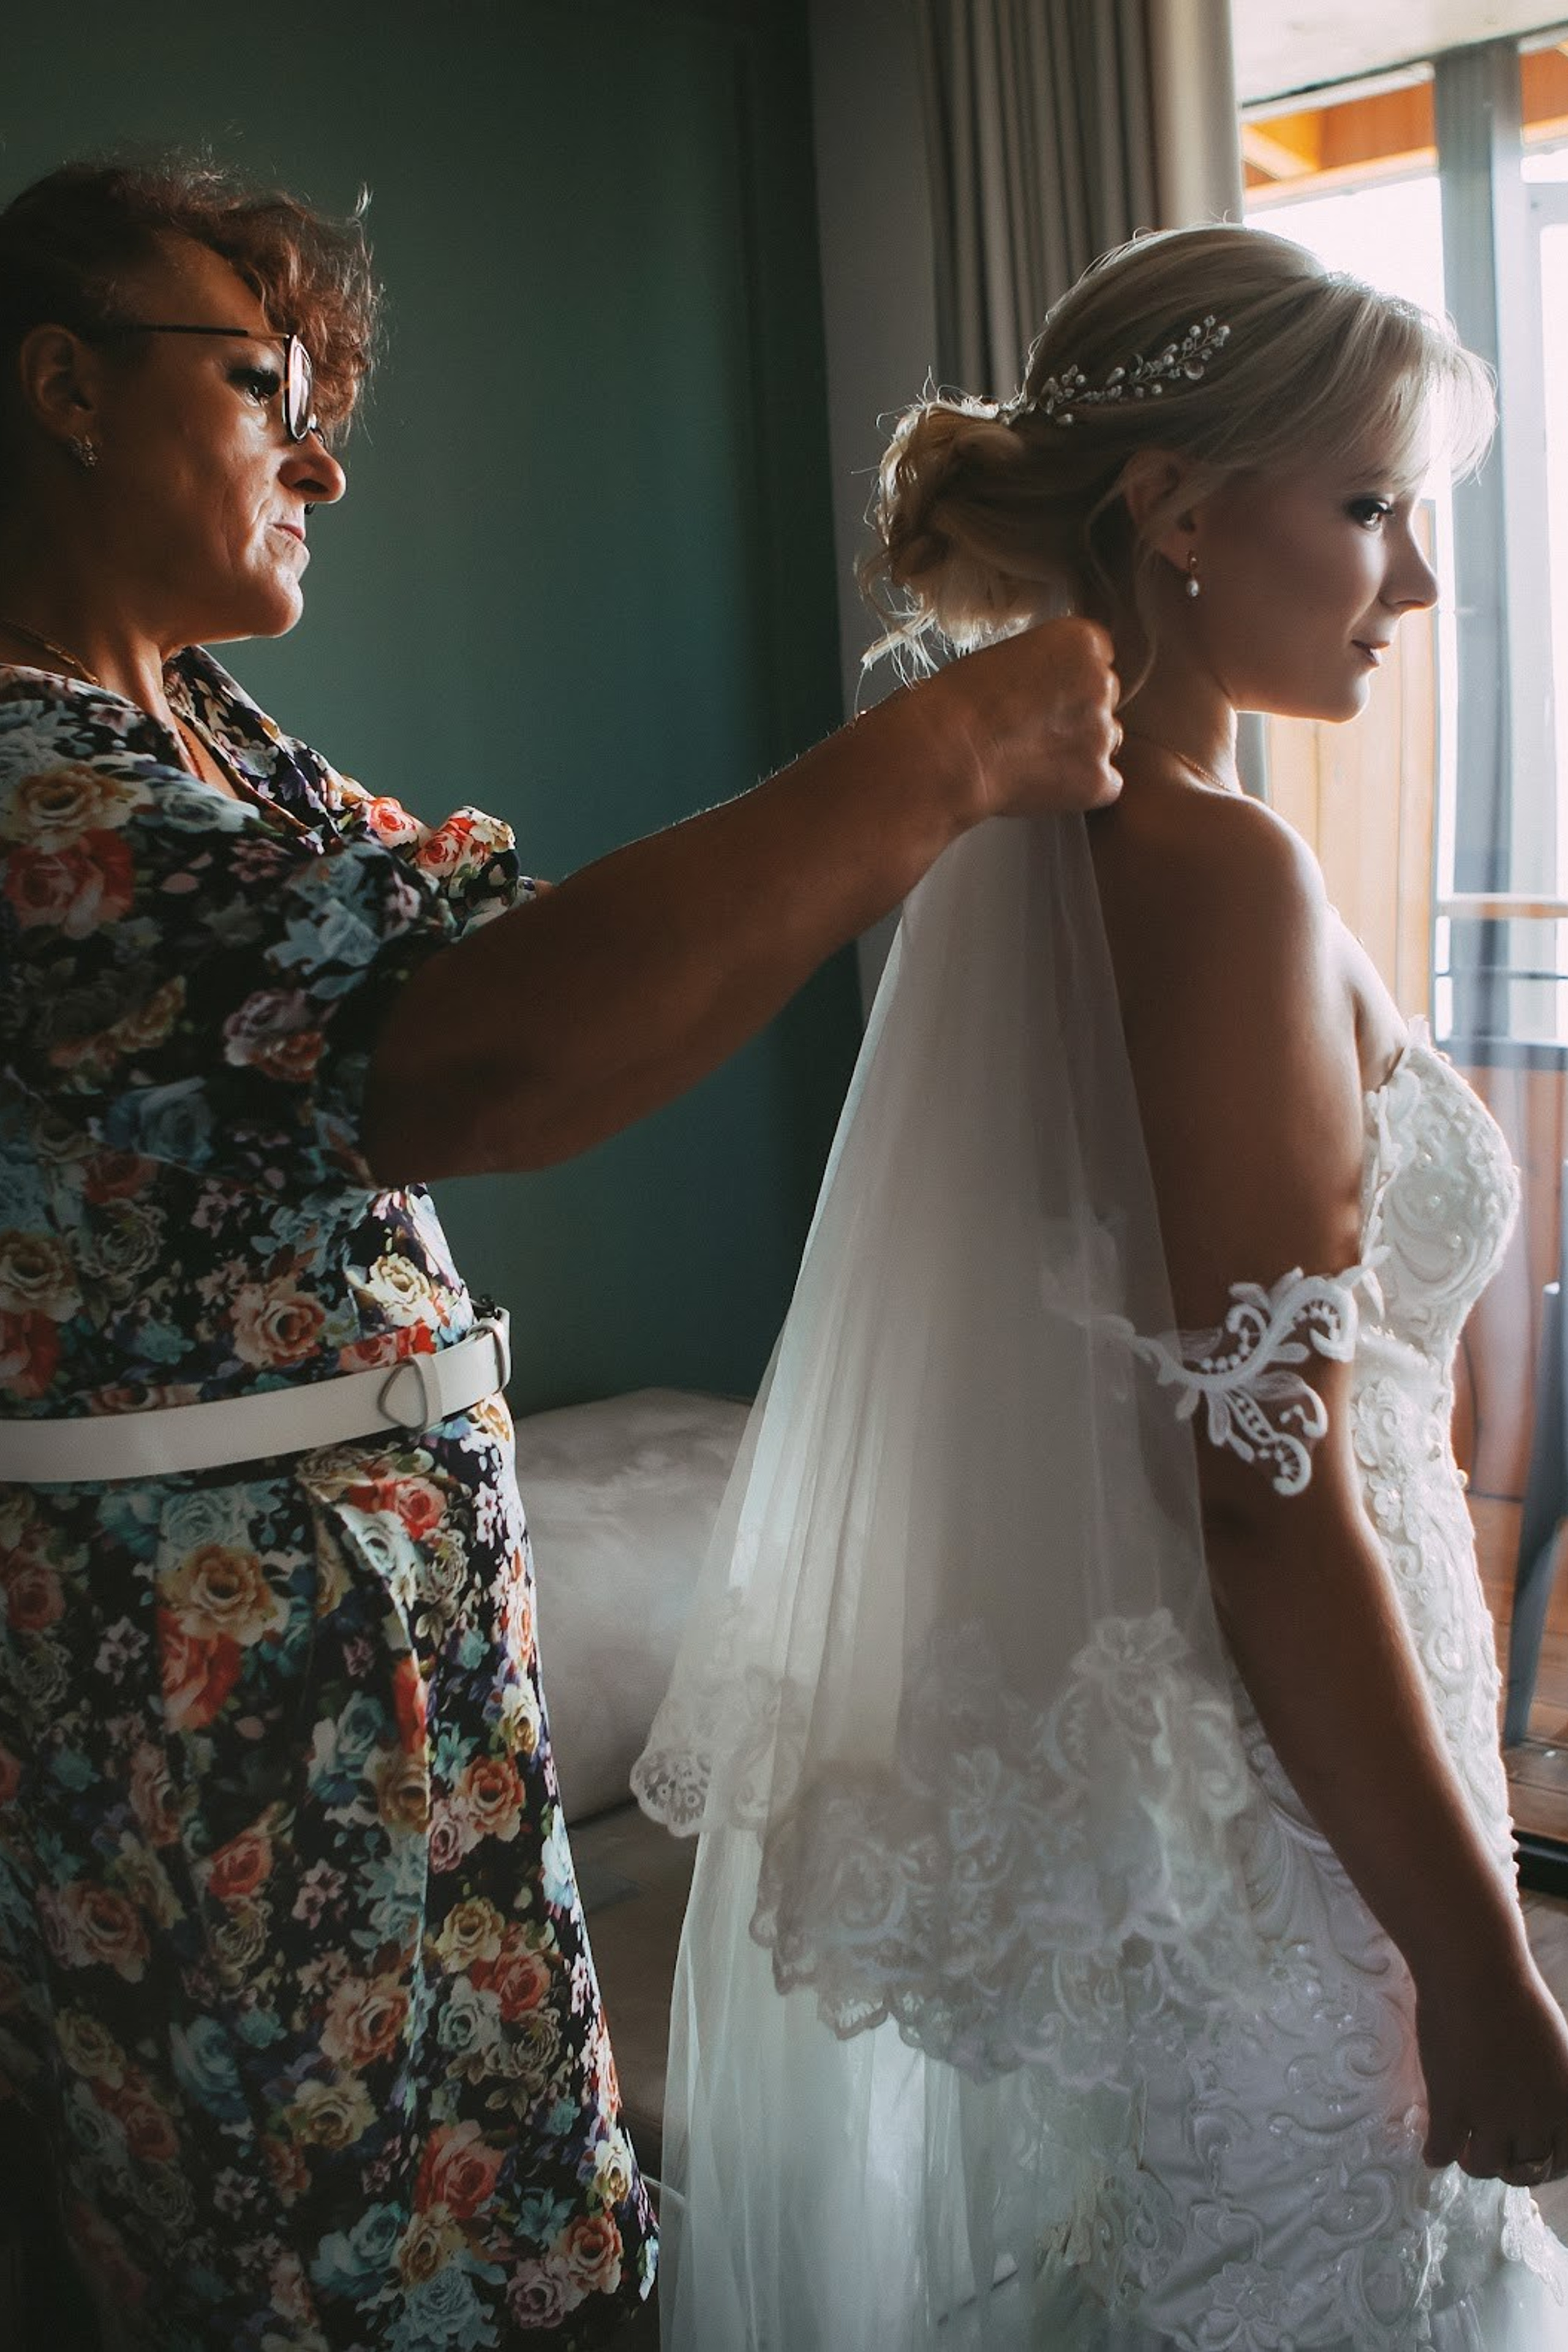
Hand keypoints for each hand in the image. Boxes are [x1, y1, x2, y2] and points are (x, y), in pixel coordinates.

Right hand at [920, 617, 1121, 822]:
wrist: (947, 752)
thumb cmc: (957, 702)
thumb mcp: (1005, 654)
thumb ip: (1042, 663)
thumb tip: (1048, 685)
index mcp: (1081, 642)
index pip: (1098, 655)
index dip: (1070, 676)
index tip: (1049, 691)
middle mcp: (1101, 683)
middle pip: (1104, 696)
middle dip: (1077, 711)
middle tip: (1036, 726)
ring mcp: (1103, 734)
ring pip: (1106, 739)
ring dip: (1081, 747)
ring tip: (1034, 756)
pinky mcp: (1098, 779)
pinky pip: (1105, 783)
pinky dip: (1082, 787)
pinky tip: (1044, 783)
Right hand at [1417, 1958, 1567, 2184]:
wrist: (1474, 1970)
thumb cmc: (1515, 1996)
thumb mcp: (1555, 2048)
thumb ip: (1551, 2087)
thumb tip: (1537, 2112)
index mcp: (1565, 2104)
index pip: (1563, 2161)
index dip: (1544, 2166)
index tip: (1525, 2157)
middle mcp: (1533, 2119)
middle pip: (1523, 2169)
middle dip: (1507, 2164)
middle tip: (1488, 2148)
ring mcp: (1490, 2117)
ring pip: (1484, 2166)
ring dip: (1472, 2161)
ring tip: (1461, 2146)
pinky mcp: (1450, 2108)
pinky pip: (1442, 2152)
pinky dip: (1436, 2155)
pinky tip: (1432, 2150)